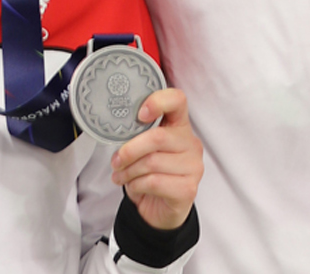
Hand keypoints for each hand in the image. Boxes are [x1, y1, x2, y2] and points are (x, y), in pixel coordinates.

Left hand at [110, 88, 202, 229]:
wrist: (159, 210)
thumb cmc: (151, 175)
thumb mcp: (144, 150)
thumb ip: (138, 136)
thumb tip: (118, 131)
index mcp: (179, 126)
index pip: (177, 100)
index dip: (158, 101)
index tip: (139, 114)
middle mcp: (191, 143)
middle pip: (157, 137)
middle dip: (129, 150)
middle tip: (116, 160)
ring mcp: (193, 166)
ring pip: (152, 162)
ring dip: (129, 171)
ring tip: (121, 176)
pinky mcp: (188, 188)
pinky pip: (154, 182)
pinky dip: (137, 185)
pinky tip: (134, 186)